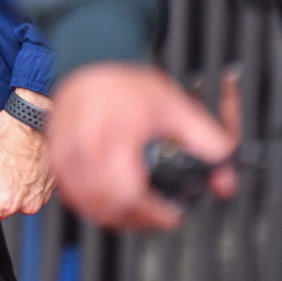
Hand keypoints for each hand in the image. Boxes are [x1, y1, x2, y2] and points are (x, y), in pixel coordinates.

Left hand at [0, 89, 55, 227]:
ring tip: (7, 165)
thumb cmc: (6, 135)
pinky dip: (23, 184)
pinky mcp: (50, 189)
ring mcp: (40, 198)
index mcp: (4, 202)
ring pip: (14, 203)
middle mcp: (25, 206)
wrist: (33, 119)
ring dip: (7, 190)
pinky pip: (29, 194)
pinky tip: (20, 166)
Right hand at [47, 63, 239, 229]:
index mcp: (113, 139)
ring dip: (116, 215)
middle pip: (108, 206)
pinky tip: (109, 199)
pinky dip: (92, 204)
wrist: (87, 62)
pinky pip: (72, 194)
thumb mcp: (174, 106)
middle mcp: (84, 150)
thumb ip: (205, 139)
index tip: (172, 215)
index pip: (130, 194)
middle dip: (139, 218)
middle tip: (159, 214)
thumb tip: (225, 175)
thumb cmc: (123, 83)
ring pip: (88, 205)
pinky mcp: (57, 157)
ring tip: (138, 210)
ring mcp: (66, 156)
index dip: (154, 213)